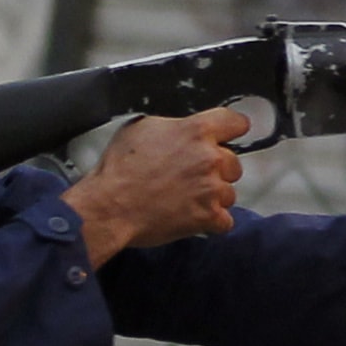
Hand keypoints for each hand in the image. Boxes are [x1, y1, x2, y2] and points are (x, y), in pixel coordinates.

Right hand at [64, 109, 246, 261]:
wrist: (110, 206)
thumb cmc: (119, 168)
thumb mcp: (141, 128)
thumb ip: (173, 126)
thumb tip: (182, 129)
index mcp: (196, 131)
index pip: (236, 122)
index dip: (233, 129)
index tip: (231, 135)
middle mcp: (210, 158)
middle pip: (234, 164)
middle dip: (217, 171)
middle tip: (191, 178)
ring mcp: (212, 189)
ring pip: (229, 194)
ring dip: (213, 198)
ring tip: (186, 200)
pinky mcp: (208, 216)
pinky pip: (224, 221)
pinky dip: (211, 222)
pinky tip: (191, 218)